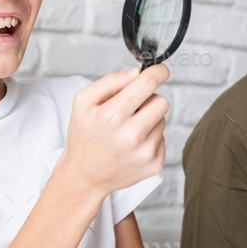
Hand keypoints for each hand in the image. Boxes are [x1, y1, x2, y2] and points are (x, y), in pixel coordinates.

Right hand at [55, 64, 169, 200]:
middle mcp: (132, 134)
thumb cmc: (83, 136)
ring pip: (163, 120)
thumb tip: (137, 73)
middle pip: (162, 101)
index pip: (148, 84)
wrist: (84, 176)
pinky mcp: (155, 164)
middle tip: (132, 109)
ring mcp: (146, 152)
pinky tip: (132, 145)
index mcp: (113, 115)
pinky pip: (163, 138)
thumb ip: (109, 82)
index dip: (158, 73)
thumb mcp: (83, 102)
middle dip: (148, 100)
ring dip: (148, 120)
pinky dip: (150, 138)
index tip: (160, 71)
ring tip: (127, 131)